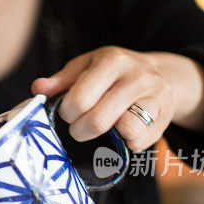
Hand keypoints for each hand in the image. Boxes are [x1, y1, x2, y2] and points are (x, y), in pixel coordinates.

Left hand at [31, 46, 175, 151]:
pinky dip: (126, 143)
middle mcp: (138, 76)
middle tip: (78, 128)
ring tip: (103, 128)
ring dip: (107, 137)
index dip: (67, 114)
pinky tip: (122, 131)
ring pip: (125, 130)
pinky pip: (140, 141)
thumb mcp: (84, 67)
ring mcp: (156, 96)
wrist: (159, 72)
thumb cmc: (111, 72)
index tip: (68, 113)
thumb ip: (60, 81)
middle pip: (98, 120)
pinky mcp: (165, 116)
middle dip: (80, 131)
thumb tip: (38, 89)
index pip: (79, 100)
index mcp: (112, 60)